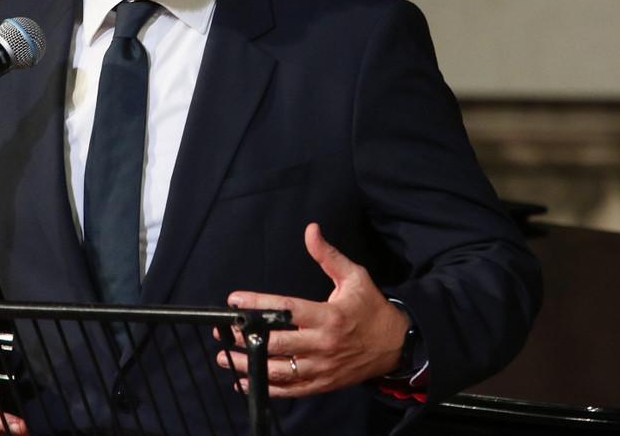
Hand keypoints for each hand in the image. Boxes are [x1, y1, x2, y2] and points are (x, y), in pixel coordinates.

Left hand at [216, 222, 408, 397]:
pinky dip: (266, 387)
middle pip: (278, 344)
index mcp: (329, 317)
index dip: (258, 305)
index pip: (287, 310)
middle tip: (223, 331)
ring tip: (225, 357)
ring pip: (279, 370)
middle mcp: (324, 344)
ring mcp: (323, 368)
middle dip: (246, 337)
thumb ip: (328, 256)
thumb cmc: (371, 308)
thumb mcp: (355, 277)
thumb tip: (311, 230)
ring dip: (249, 365)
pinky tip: (245, 381)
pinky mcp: (323, 383)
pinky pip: (290, 390)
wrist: (397, 345)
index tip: (235, 299)